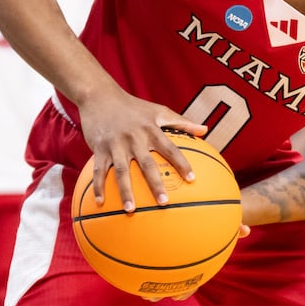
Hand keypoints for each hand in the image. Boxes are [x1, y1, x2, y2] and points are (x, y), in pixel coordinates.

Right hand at [77, 87, 208, 210]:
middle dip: (155, 183)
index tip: (192, 179)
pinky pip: (99, 170)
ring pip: (121, 171)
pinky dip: (98, 186)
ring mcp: (116, 144)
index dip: (181, 163)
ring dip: (126, 191)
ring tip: (130, 210)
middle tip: (164, 203)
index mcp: (151, 130)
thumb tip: (205, 130)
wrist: (99, 95)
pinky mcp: (99, 148)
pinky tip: (99, 202)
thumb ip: (182, 122)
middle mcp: (135, 138)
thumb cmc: (133, 106)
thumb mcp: (159, 110)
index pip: (170, 148)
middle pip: (147, 164)